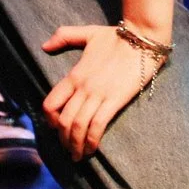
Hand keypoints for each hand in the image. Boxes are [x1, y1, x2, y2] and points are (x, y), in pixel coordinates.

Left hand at [40, 23, 163, 160]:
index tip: (56, 128)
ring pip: (78, 126)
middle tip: (68, 149)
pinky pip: (97, 125)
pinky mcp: (115, 100)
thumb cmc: (118, 37)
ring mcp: (98, 95)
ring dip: (75, 145)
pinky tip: (92, 149)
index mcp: (74, 75)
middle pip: (64, 120)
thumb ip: (65, 37)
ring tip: (78, 155)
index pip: (51, 103)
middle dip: (63, 139)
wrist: (143, 38)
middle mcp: (82, 87)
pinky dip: (91, 140)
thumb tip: (44, 46)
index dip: (50, 120)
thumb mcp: (88, 34)